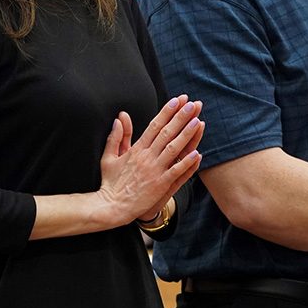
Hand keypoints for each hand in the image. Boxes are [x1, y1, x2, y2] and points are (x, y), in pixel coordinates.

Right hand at [96, 95, 202, 225]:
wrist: (111, 207)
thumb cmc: (110, 183)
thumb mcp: (108, 157)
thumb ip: (116, 137)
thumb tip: (120, 117)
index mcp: (136, 149)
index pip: (154, 126)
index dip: (167, 112)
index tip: (177, 100)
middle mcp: (146, 157)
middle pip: (166, 133)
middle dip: (180, 117)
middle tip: (192, 104)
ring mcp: (154, 171)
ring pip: (173, 149)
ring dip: (187, 135)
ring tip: (198, 121)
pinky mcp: (159, 186)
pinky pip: (175, 172)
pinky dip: (186, 163)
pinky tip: (197, 154)